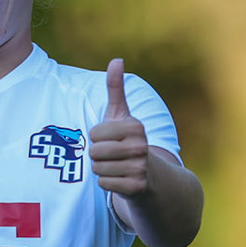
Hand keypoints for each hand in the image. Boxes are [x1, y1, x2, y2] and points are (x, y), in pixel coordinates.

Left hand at [90, 59, 149, 197]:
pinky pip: (104, 184)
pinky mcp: (137, 187)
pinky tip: (120, 180)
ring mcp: (140, 168)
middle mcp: (141, 146)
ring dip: (102, 170)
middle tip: (113, 156)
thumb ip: (116, 89)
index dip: (97, 138)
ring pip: (98, 169)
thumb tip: (116, 59)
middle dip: (98, 156)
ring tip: (117, 167)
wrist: (151, 177)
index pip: (94, 134)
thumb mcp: (122, 115)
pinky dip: (108, 184)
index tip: (112, 139)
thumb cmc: (129, 141)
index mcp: (136, 126)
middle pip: (94, 152)